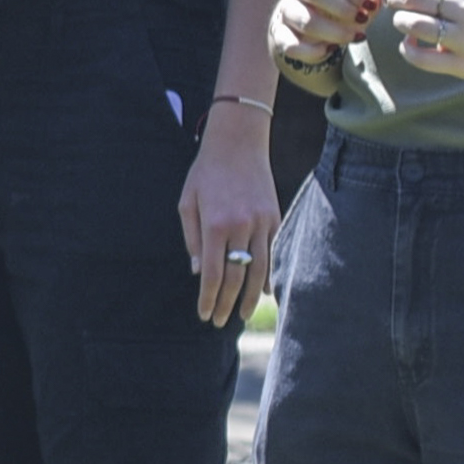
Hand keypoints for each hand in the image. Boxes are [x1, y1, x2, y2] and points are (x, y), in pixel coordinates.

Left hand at [182, 92, 279, 329]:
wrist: (238, 142)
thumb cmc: (206, 172)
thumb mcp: (187, 202)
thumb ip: (192, 238)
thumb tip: (196, 272)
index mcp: (215, 223)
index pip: (212, 272)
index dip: (208, 297)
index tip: (204, 314)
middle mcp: (241, 226)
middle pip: (235, 276)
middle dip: (225, 303)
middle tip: (218, 321)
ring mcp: (262, 222)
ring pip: (258, 269)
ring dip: (248, 296)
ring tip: (239, 314)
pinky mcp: (275, 218)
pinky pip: (272, 253)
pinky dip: (266, 274)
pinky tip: (260, 291)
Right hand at [272, 0, 381, 77]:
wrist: (315, 18)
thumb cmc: (344, 3)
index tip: (371, 5)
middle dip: (341, 8)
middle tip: (362, 20)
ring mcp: (287, 9)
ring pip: (303, 19)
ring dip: (332, 32)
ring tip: (354, 37)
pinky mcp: (280, 32)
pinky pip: (289, 44)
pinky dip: (312, 51)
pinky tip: (331, 50)